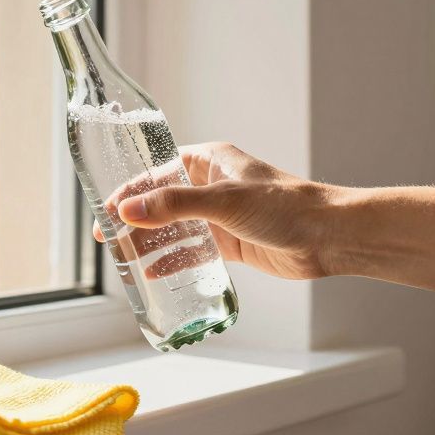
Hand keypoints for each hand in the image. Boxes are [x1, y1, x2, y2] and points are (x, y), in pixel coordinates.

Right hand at [92, 142, 338, 280]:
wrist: (329, 237)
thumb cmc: (284, 206)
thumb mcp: (223, 201)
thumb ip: (174, 206)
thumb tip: (129, 210)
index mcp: (208, 162)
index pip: (156, 172)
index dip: (129, 190)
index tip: (105, 210)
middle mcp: (210, 186)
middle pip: (160, 202)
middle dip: (134, 220)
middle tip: (108, 239)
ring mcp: (219, 216)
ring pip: (174, 228)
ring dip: (150, 242)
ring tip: (125, 259)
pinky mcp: (229, 242)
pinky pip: (192, 251)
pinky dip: (173, 260)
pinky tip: (154, 273)